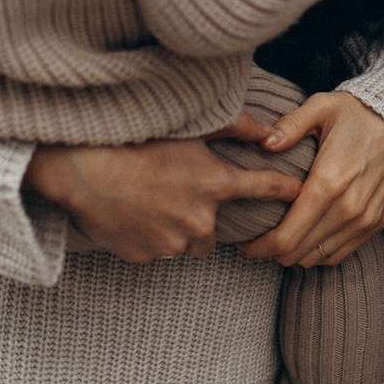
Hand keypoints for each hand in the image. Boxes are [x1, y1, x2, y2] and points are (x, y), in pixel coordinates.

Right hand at [24, 117, 301, 264]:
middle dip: (209, 217)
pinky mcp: (144, 257)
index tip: (302, 193)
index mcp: (215, 185)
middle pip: (220, 228)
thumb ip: (237, 126)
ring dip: (181, 229)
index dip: (286, 189)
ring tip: (157, 203)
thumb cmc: (136, 140)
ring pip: (189, 242)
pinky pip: (158, 251)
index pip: (265, 188)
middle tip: (186, 196)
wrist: (81, 168)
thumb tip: (271, 130)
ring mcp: (170, 243)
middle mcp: (199, 220)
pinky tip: (136, 214)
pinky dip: (153, 238)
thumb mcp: (191, 127)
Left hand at [238, 91, 383, 267]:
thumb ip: (291, 125)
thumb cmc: (358, 113)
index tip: (243, 241)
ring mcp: (365, 220)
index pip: (285, 237)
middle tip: (256, 240)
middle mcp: (348, 208)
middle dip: (271, 252)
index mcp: (329, 183)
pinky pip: (339, 255)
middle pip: (297, 254)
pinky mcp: (376, 223)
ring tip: (279, 237)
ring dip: (294, 254)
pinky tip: (306, 238)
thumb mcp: (323, 106)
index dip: (258, 247)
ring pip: (316, 259)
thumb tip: (263, 143)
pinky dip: (318, 254)